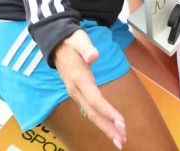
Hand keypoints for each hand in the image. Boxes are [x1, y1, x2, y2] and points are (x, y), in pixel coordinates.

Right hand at [53, 29, 126, 148]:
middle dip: (107, 127)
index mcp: (79, 79)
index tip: (121, 122)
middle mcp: (76, 90)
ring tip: (119, 139)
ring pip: (91, 114)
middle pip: (93, 112)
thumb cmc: (72, 41)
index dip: (108, 111)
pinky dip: (101, 120)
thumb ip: (86, 48)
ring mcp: (76, 93)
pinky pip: (90, 110)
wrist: (57, 43)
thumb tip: (93, 56)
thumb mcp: (79, 40)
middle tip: (122, 140)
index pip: (95, 99)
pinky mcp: (78, 93)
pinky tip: (109, 127)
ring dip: (105, 127)